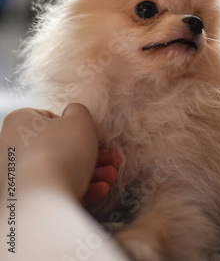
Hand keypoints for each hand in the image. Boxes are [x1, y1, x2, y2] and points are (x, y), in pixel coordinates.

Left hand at [0, 103, 117, 201]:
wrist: (44, 199)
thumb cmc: (61, 150)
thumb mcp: (79, 119)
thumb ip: (78, 111)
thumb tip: (74, 113)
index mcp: (20, 123)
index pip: (50, 118)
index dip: (75, 126)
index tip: (90, 133)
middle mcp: (14, 148)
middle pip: (61, 146)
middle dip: (93, 153)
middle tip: (112, 158)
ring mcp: (19, 177)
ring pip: (62, 169)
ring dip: (92, 172)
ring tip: (111, 176)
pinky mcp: (28, 200)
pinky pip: (57, 189)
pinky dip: (80, 188)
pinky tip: (101, 189)